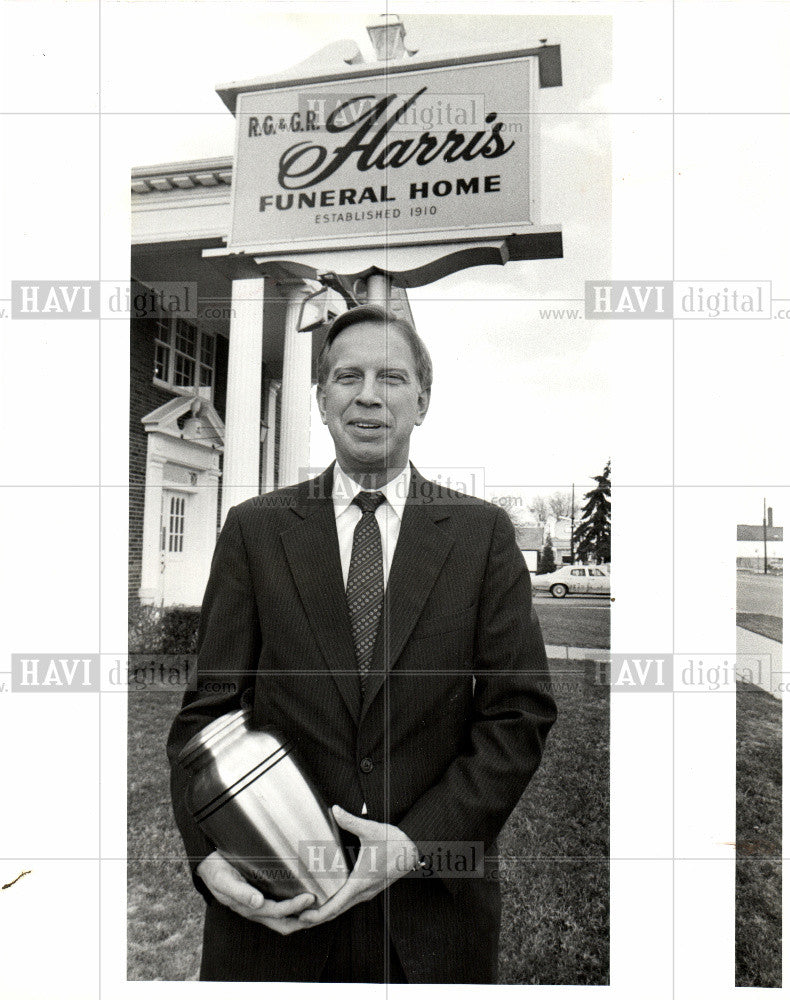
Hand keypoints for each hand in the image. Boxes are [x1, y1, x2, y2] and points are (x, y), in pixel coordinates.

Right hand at [196, 851, 314, 934]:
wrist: (206, 863)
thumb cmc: (216, 871)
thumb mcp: (223, 880)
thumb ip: (240, 892)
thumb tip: (257, 902)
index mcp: (249, 907)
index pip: (277, 913)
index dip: (294, 907)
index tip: (309, 897)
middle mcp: (256, 908)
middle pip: (284, 922)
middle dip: (303, 919)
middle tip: (321, 908)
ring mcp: (258, 903)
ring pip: (283, 917)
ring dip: (300, 915)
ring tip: (318, 905)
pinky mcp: (260, 893)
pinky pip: (279, 905)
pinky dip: (294, 905)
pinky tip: (304, 893)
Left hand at [295, 805, 419, 928]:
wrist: (414, 851)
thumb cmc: (395, 843)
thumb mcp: (372, 830)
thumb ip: (351, 821)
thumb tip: (335, 810)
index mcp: (360, 882)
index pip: (336, 905)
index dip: (318, 914)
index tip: (303, 917)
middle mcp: (363, 892)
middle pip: (336, 912)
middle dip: (316, 917)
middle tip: (297, 917)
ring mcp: (367, 892)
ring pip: (342, 908)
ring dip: (325, 912)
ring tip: (307, 911)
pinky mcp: (369, 889)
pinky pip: (348, 902)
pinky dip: (335, 905)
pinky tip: (326, 898)